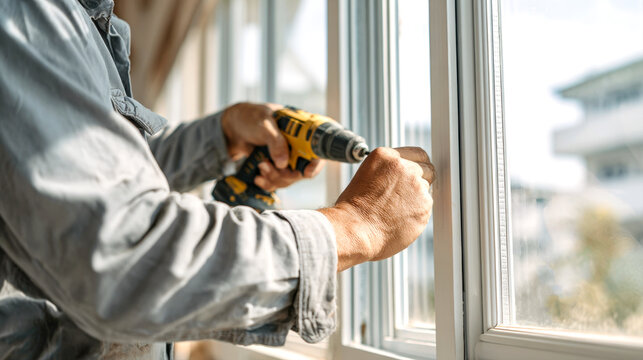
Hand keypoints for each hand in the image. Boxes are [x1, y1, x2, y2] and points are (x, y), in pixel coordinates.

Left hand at [221, 102, 324, 190]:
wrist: (234, 125)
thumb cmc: (252, 117)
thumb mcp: (264, 125)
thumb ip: (275, 142)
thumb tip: (283, 164)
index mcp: (301, 131)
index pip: (317, 149)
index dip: (316, 163)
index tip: (306, 173)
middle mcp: (298, 147)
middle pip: (302, 170)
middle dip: (286, 174)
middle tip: (268, 166)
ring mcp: (287, 158)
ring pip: (289, 178)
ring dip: (274, 178)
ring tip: (260, 166)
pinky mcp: (275, 167)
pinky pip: (277, 182)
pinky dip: (268, 183)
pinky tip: (258, 178)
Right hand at [318, 147, 434, 271]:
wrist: (355, 229)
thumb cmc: (354, 208)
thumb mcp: (367, 175)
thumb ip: (389, 170)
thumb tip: (404, 175)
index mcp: (387, 157)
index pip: (418, 154)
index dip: (418, 165)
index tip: (417, 173)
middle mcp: (404, 167)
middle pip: (427, 170)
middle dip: (421, 181)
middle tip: (406, 195)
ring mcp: (416, 186)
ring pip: (426, 190)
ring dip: (417, 198)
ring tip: (396, 210)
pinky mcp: (424, 205)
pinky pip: (426, 207)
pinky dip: (417, 213)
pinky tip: (400, 219)